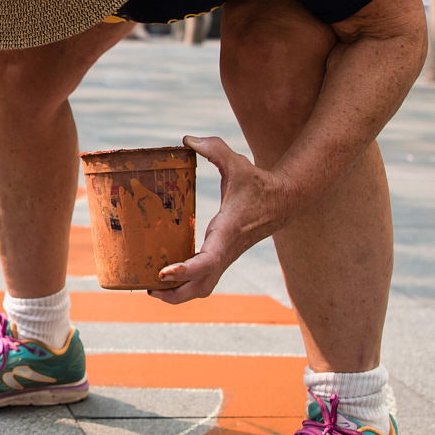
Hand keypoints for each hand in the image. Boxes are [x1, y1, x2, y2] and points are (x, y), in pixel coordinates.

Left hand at [149, 136, 293, 302]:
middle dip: (176, 294)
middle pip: (202, 287)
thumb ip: (214, 149)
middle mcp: (226, 251)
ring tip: (153, 289)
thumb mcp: (237, 162)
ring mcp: (226, 257)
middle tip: (150, 289)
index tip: (163, 274)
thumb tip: (187, 139)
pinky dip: (187, 282)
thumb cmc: (258, 183)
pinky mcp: (225, 257)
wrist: (284, 201)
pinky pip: (205, 278)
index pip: (207, 261)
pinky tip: (167, 276)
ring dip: (180, 294)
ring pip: (204, 288)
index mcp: (227, 233)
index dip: (185, 270)